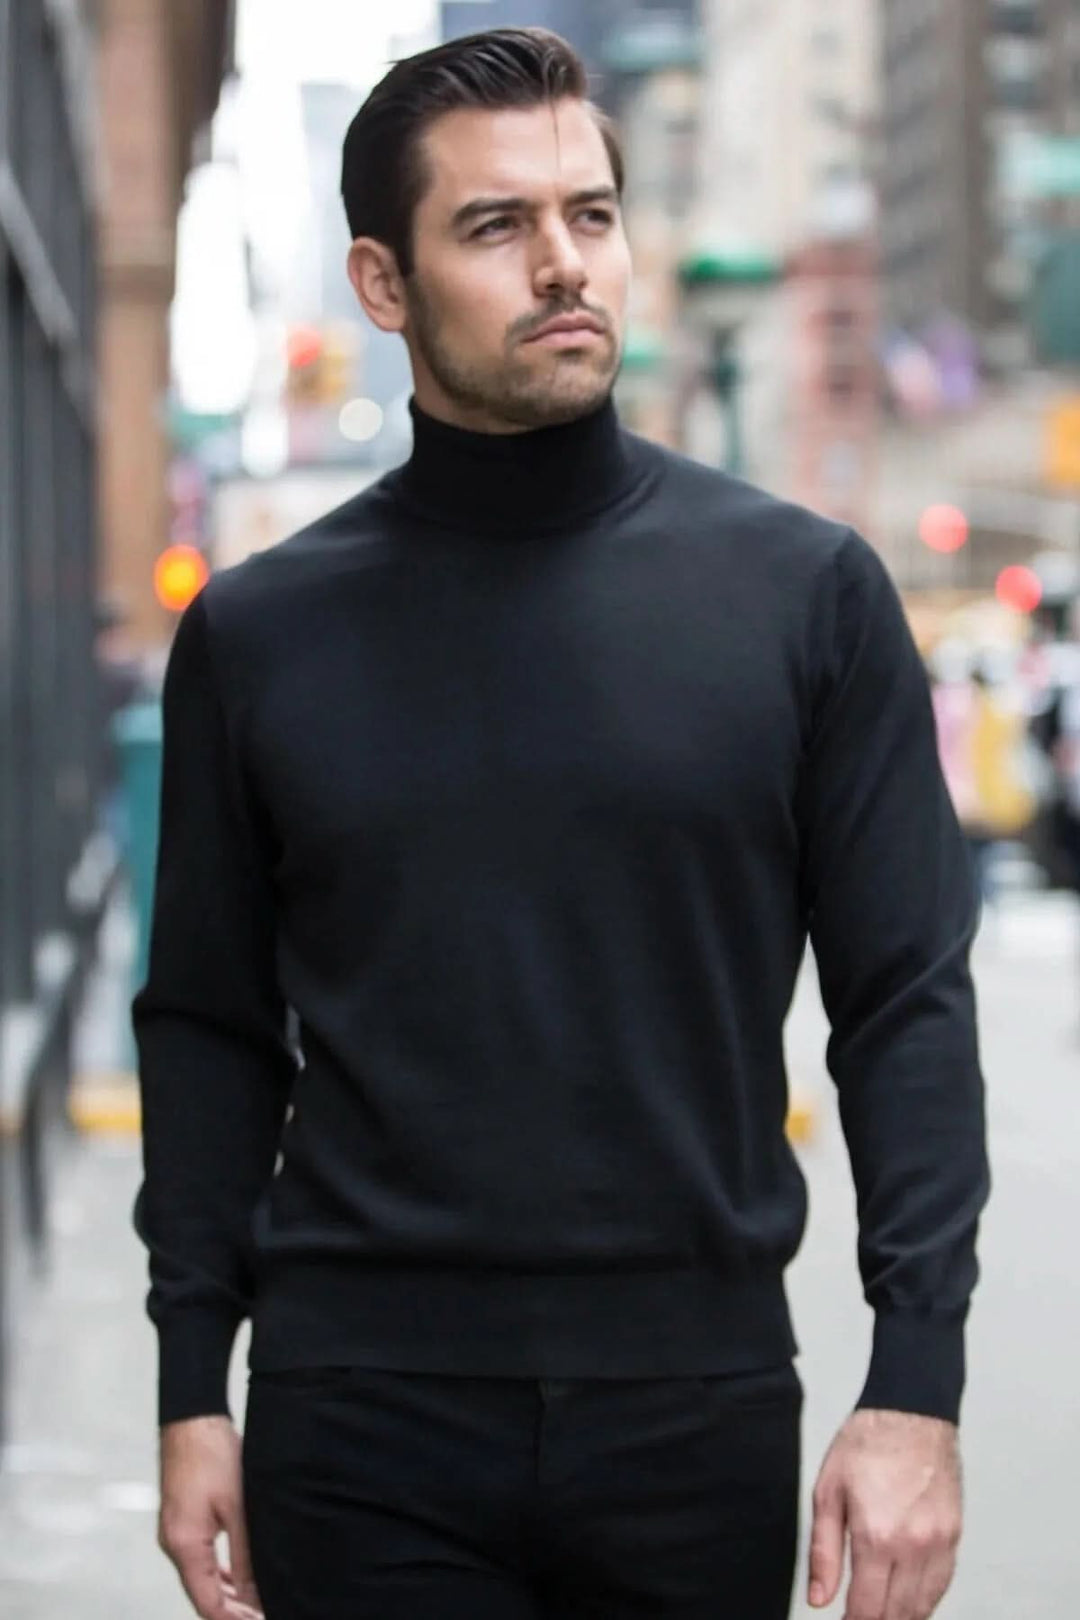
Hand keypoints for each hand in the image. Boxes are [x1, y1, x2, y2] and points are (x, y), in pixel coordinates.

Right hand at [158, 1415, 263, 1619]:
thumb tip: (253, 1592)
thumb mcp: (237, 1507)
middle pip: (202, 1593)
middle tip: (263, 1615)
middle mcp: (173, 1545)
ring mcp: (174, 1533)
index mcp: (185, 1545)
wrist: (192, 1420)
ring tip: (255, 1604)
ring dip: (226, 1592)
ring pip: (200, 1577)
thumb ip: (244, 1554)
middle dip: (231, 1610)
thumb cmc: (214, 1457)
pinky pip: (198, 1558)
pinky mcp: (180, 1521)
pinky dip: (218, 1572)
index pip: (206, 1602)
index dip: (231, 1619)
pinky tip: (237, 1576)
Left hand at [808, 1408, 961, 1619]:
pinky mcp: (954, 1535)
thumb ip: (823, 1551)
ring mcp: (939, 1543)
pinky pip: (943, 1584)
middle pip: (898, 1613)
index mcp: (877, 1536)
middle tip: (859, 1618)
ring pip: (924, 1606)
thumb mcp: (828, 1492)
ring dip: (903, 1617)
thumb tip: (820, 1598)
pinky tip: (910, 1601)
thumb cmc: (867, 1443)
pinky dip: (926, 1600)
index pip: (868, 1608)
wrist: (911, 1412)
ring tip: (882, 1614)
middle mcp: (913, 1546)